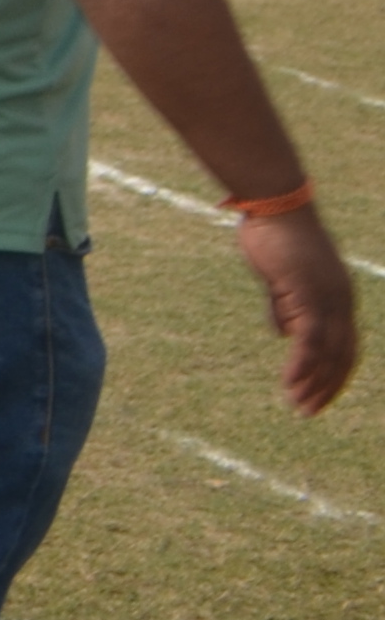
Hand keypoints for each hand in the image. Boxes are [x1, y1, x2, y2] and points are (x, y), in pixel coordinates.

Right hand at [241, 209, 361, 416]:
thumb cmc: (273, 236)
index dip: (332, 375)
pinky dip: (302, 365)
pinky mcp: (310, 295)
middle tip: (307, 413)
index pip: (345, 347)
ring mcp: (329, 299)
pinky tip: (290, 383)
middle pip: (342, 356)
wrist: (274, 207)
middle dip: (326, 388)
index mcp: (338, 298)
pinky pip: (310, 340)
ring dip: (313, 384)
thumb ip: (284, 306)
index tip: (315, 396)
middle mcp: (342, 302)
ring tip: (297, 405)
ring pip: (328, 353)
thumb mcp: (281, 279)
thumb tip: (283, 333)